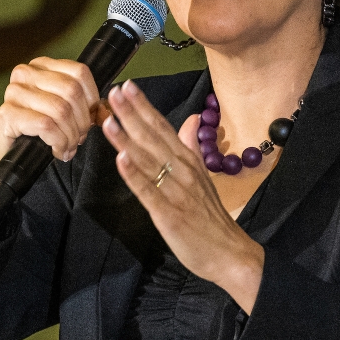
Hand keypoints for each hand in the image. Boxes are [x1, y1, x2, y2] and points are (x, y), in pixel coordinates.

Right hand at [0, 58, 102, 256]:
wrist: (14, 158)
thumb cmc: (43, 133)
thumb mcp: (70, 113)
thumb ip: (89, 106)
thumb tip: (108, 110)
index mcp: (43, 65)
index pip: (80, 73)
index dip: (92, 100)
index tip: (91, 120)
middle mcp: (25, 73)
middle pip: (71, 91)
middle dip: (81, 121)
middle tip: (78, 139)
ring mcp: (13, 92)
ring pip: (60, 109)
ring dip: (70, 135)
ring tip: (67, 147)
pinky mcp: (6, 114)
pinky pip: (45, 125)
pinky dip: (58, 142)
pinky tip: (56, 150)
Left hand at [102, 80, 264, 313]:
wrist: (230, 252)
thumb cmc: (211, 216)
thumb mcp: (203, 175)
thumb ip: (191, 146)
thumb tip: (190, 120)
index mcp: (188, 161)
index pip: (163, 127)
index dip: (144, 107)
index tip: (128, 86)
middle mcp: (182, 171)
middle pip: (153, 138)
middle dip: (132, 114)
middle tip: (113, 92)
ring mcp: (175, 192)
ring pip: (148, 161)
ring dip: (127, 140)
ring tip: (109, 120)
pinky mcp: (169, 214)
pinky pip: (149, 191)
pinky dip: (135, 174)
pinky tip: (121, 159)